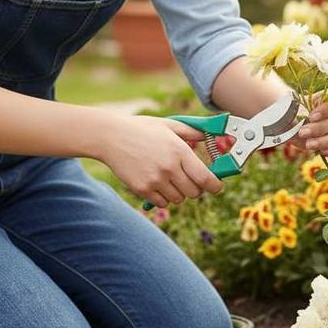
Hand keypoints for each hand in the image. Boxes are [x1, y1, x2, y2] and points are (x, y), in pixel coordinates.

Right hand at [97, 115, 223, 207]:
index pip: (205, 178)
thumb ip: (191, 132)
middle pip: (194, 193)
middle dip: (196, 189)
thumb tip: (210, 137)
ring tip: (169, 179)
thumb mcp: (168, 125)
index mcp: (179, 151)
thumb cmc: (141, 129)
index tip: (216, 187)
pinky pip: (162, 203)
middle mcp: (169, 167)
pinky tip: (157, 184)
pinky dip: (163, 197)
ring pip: (179, 199)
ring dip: (178, 193)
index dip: (214, 186)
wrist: (111, 137)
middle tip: (189, 181)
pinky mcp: (142, 189)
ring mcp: (155, 180)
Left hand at [295, 93, 327, 157]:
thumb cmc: (293, 112)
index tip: (311, 116)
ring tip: (308, 144)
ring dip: (324, 141)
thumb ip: (298, 107)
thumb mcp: (293, 107)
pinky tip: (322, 151)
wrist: (291, 125)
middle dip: (320, 128)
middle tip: (302, 132)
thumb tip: (299, 112)